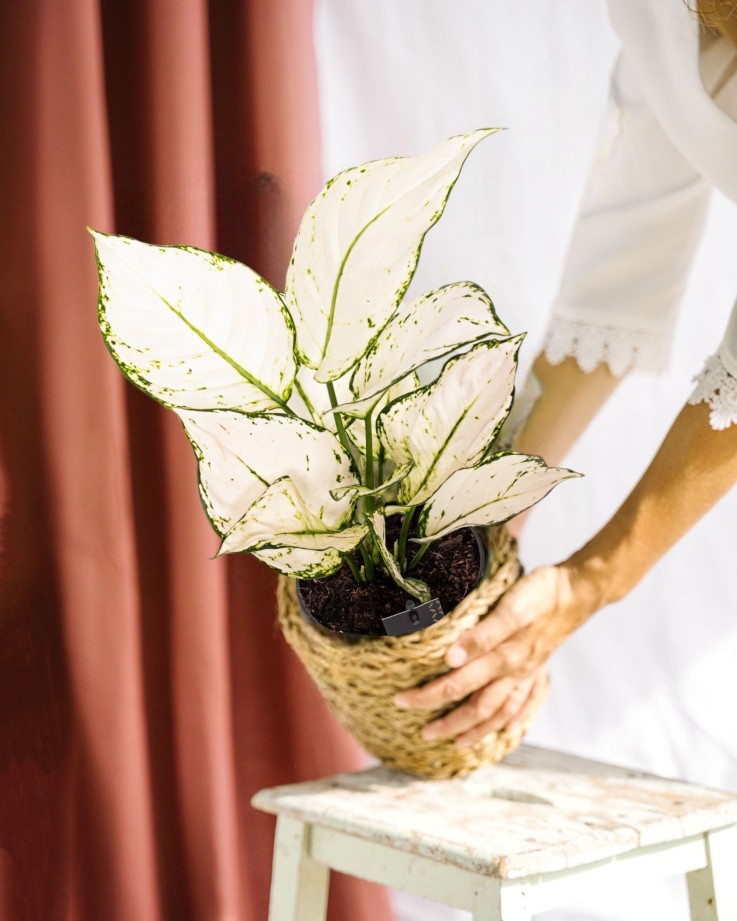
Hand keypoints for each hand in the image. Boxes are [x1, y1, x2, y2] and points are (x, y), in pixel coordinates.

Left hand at [394, 563, 600, 745]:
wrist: (579, 589)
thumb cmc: (541, 593)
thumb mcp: (510, 607)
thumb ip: (481, 635)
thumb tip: (450, 659)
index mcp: (503, 658)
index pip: (457, 685)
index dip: (428, 696)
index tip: (401, 701)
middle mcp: (515, 671)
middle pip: (476, 706)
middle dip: (448, 722)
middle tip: (423, 734)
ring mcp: (529, 672)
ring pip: (500, 710)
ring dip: (478, 729)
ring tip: (458, 743)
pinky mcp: (539, 666)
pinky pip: (525, 701)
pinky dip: (514, 719)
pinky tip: (506, 729)